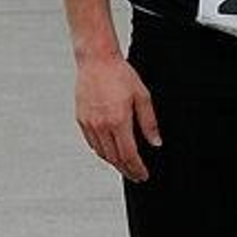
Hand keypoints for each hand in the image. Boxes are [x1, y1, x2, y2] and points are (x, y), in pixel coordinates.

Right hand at [75, 53, 162, 180]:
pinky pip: (92, 143)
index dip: (137, 168)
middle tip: (136, 176)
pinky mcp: (81, 120)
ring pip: (102, 153)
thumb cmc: (120, 75)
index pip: (129, 155)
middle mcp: (101, 125)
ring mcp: (89, 124)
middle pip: (115, 158)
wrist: (96, 61)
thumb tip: (155, 142)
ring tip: (125, 167)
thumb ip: (149, 122)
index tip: (143, 175)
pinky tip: (110, 152)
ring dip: (114, 163)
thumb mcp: (142, 96)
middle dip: (127, 170)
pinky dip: (102, 152)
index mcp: (118, 121)